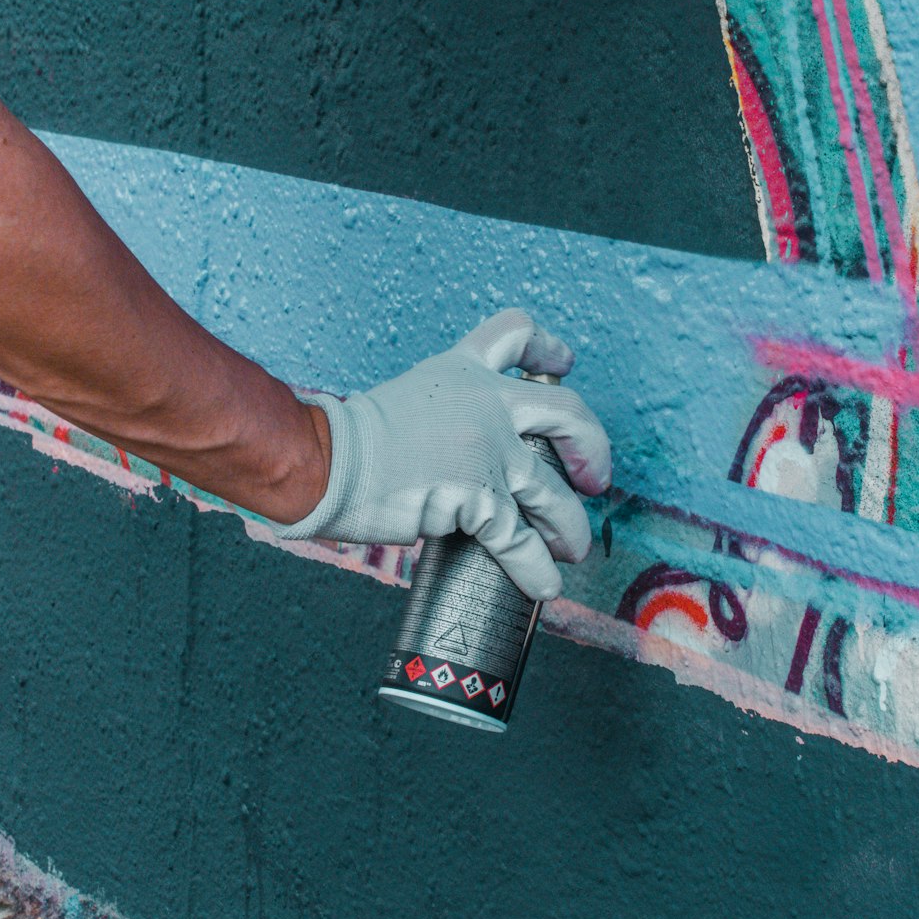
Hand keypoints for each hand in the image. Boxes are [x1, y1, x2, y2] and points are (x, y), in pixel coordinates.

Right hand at [273, 308, 611, 600]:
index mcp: (463, 372)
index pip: (516, 335)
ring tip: (573, 546)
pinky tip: (544, 583)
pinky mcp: (477, 498)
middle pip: (567, 412)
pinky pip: (519, 539)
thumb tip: (465, 451)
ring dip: (570, 524)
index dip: (549, 350)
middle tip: (594, 477)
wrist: (323, 460)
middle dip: (592, 447)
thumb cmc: (348, 439)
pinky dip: (536, 566)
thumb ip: (447, 413)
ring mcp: (486, 451)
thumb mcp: (408, 399)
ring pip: (552, 490)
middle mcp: (485, 404)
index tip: (565, 364)